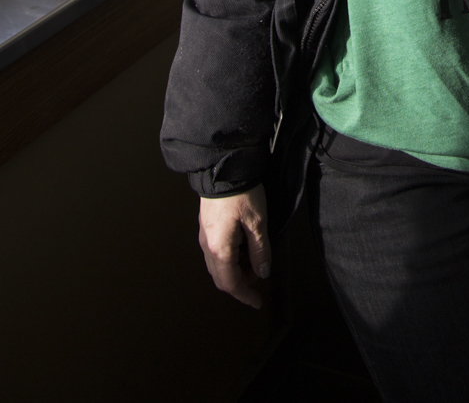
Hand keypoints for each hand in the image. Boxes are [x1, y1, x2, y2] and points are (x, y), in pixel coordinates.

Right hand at [199, 184, 270, 308]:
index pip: (230, 284)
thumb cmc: (241, 193)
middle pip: (221, 277)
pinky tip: (244, 245)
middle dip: (241, 282)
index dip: (244, 295)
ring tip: (254, 257)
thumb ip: (260, 251)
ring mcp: (205, 235)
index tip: (256, 302)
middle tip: (259, 275)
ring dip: (236, 268)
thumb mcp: (257, 223)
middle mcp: (207, 246)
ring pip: (218, 265)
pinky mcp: (206, 225)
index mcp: (220, 249)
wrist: (224, 167)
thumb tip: (262, 272)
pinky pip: (216, 251)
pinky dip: (230, 256)